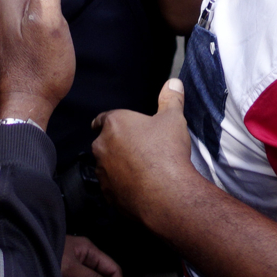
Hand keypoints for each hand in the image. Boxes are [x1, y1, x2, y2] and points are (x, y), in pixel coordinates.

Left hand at [92, 78, 195, 226]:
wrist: (165, 193)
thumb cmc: (167, 151)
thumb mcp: (173, 119)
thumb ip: (171, 99)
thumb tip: (173, 82)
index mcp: (115, 124)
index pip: (103, 118)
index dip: (109, 121)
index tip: (114, 125)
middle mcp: (102, 146)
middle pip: (105, 142)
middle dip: (117, 144)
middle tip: (138, 148)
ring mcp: (103, 172)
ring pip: (107, 165)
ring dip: (118, 165)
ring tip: (141, 170)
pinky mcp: (107, 194)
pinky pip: (112, 186)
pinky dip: (122, 185)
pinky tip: (139, 187)